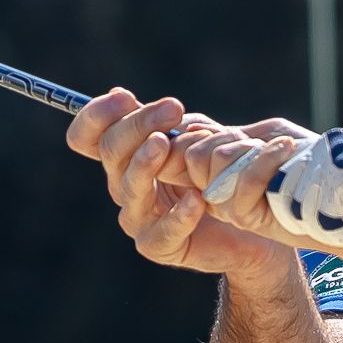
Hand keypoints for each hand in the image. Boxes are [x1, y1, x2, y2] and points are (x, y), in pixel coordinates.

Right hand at [66, 90, 306, 280]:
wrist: (253, 216)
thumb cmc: (222, 171)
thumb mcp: (199, 137)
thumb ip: (168, 122)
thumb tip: (122, 96)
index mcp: (126, 157)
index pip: (88, 136)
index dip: (96, 116)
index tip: (124, 98)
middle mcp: (124, 185)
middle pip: (110, 152)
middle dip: (137, 125)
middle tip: (172, 109)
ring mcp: (138, 218)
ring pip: (129, 188)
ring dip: (145, 162)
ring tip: (164, 144)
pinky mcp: (159, 246)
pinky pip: (161, 231)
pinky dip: (179, 214)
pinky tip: (197, 200)